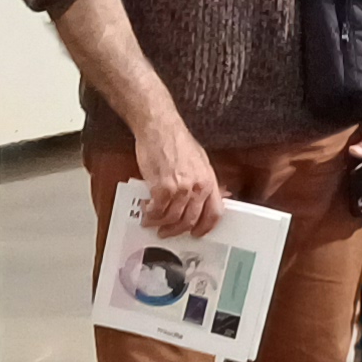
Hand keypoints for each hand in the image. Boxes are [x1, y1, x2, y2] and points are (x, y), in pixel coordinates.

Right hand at [130, 111, 224, 235]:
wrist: (160, 128)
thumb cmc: (177, 141)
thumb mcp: (200, 161)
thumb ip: (202, 182)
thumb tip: (204, 199)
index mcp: (209, 181)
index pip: (214, 213)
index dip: (205, 228)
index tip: (197, 233)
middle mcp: (197, 187)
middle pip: (190, 220)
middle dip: (177, 230)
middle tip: (167, 232)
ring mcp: (180, 188)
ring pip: (172, 219)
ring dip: (160, 224)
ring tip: (153, 222)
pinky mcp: (162, 187)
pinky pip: (157, 210)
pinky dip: (150, 214)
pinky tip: (147, 211)